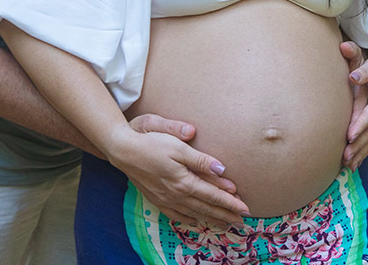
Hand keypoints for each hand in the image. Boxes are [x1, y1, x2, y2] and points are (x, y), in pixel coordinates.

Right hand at [106, 125, 249, 226]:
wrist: (123, 150)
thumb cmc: (151, 143)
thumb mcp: (178, 146)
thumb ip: (200, 159)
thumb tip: (221, 168)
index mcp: (184, 181)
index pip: (213, 195)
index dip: (230, 202)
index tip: (244, 208)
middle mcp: (176, 194)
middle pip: (206, 207)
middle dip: (225, 214)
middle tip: (241, 221)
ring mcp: (165, 199)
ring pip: (193, 213)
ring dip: (211, 219)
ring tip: (225, 224)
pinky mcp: (156, 199)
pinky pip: (175, 214)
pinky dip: (188, 219)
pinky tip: (195, 221)